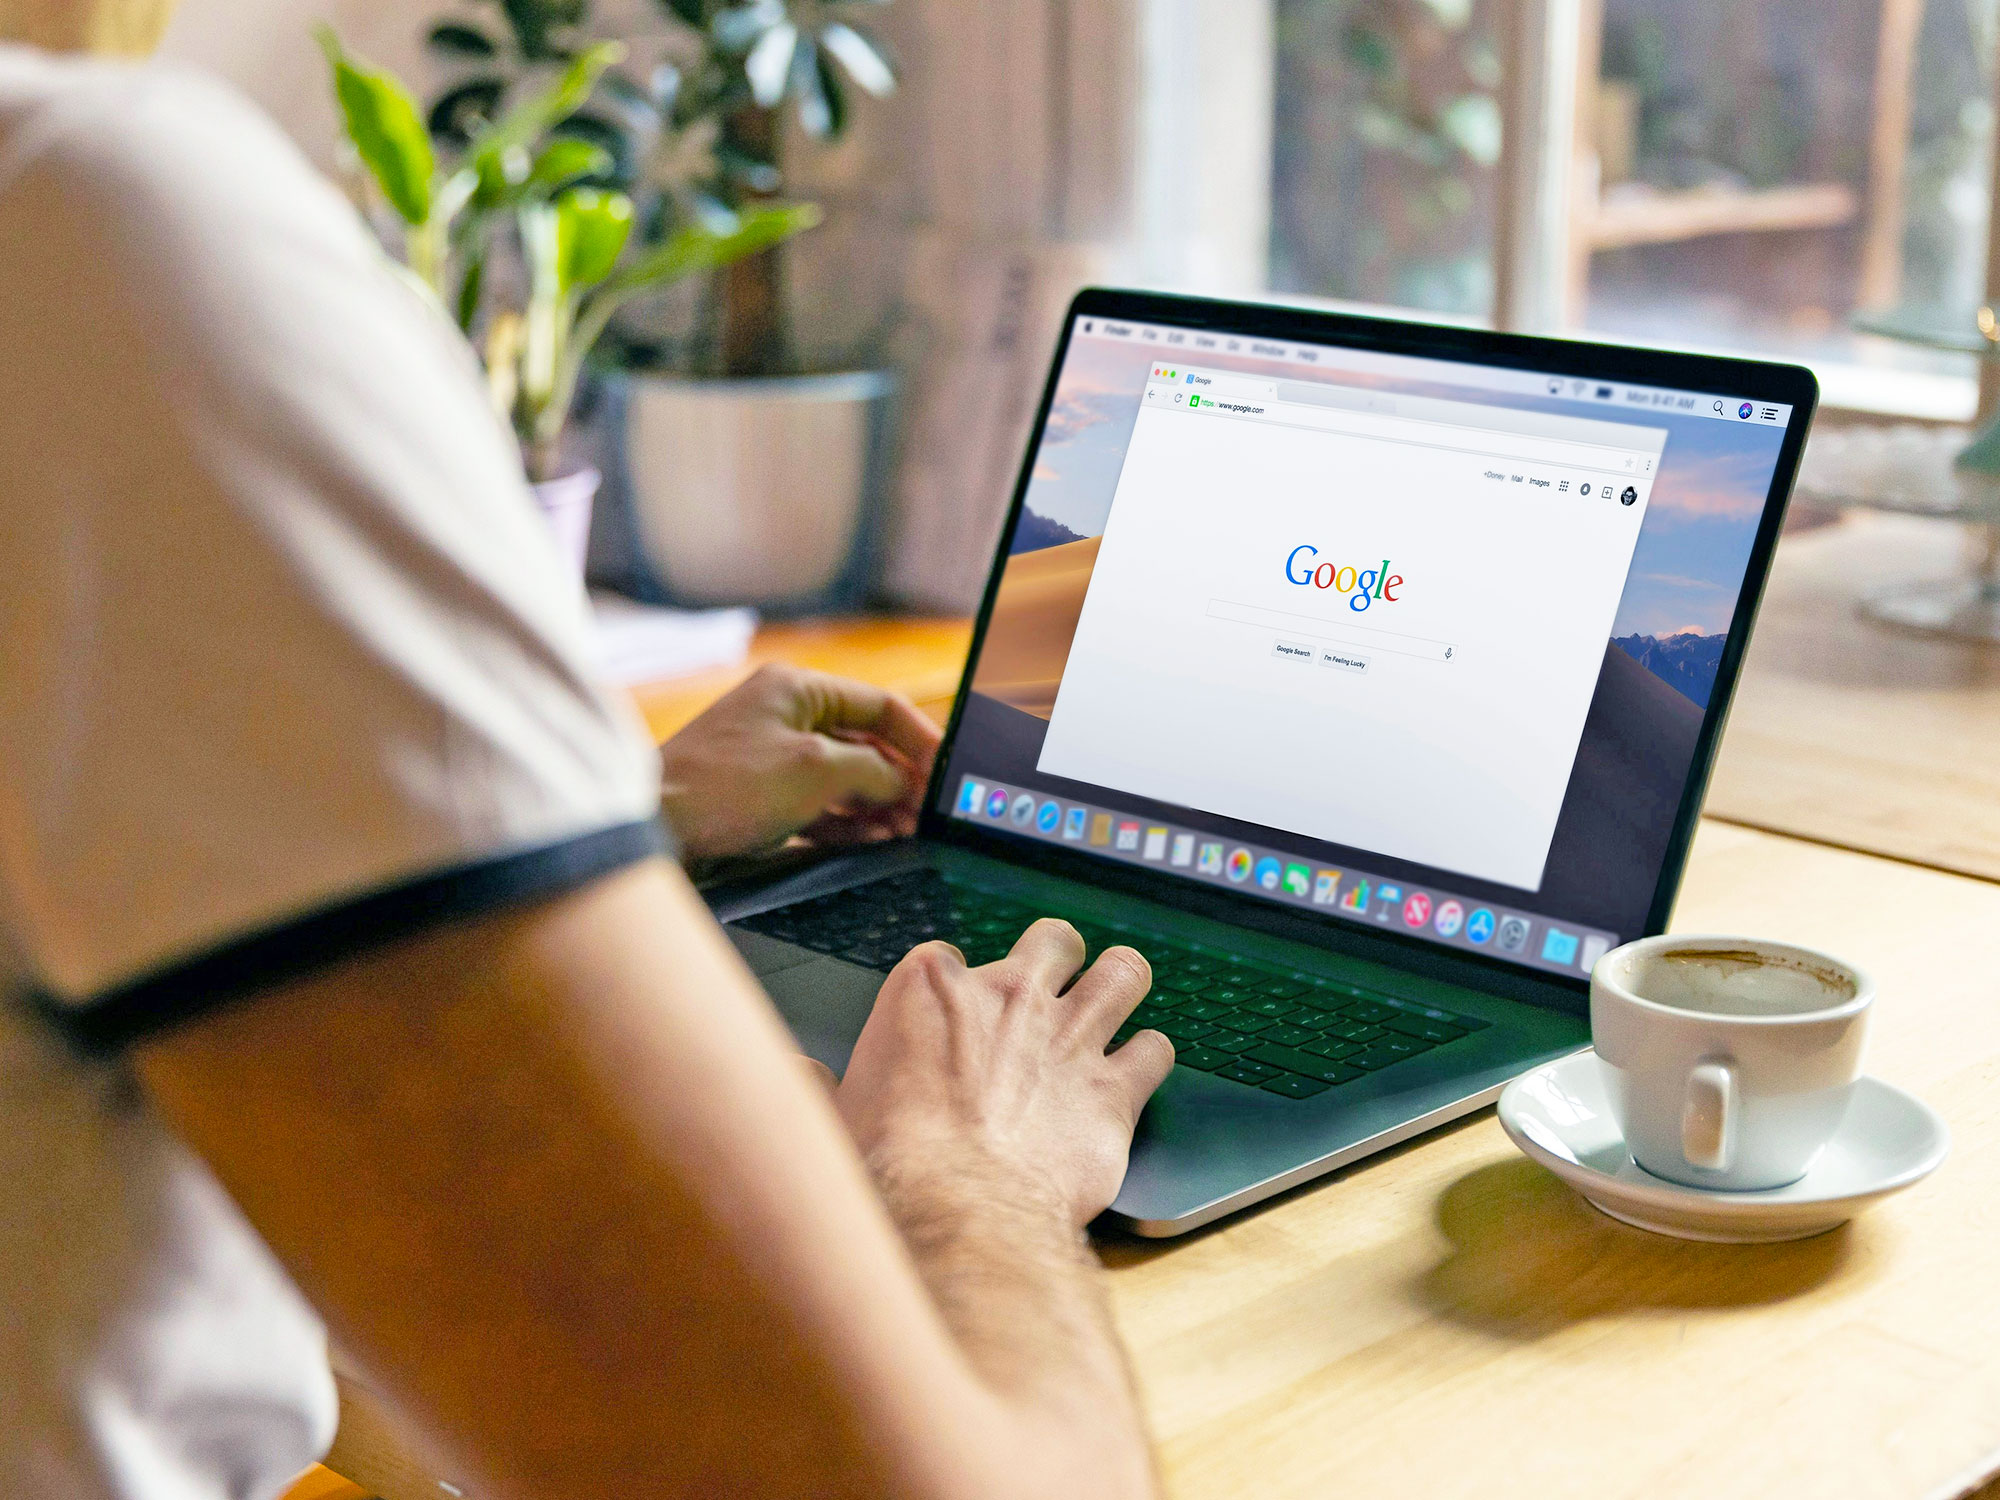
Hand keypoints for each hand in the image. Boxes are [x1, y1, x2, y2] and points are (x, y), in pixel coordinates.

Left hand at [658, 664, 940, 862]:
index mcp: (797, 689)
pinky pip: (820, 806)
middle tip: (929, 813)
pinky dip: (849, 822)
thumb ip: (872, 772)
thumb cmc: (724, 786)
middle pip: (865, 743)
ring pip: (844, 778)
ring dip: (878, 805)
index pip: (880, 705)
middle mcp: (786, 716)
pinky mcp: (762, 797)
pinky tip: (874, 841)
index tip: (945, 772)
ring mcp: (773, 758)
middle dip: (900, 779)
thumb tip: (903, 783)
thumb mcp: (816, 770)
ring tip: (907, 832)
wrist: (655, 828)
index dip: (920, 738)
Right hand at [835, 920, 1175, 1229]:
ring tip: (1118, 996)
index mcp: (931, 989)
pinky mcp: (1114, 1090)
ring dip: (1122, 983)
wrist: (956, 1212)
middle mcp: (1009, 997)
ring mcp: (1069, 1036)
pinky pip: (1156, 1050)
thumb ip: (815, 1084)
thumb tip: (793, 1073)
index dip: (956, 989)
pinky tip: (1138, 1072)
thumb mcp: (830, 1115)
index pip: (950, 958)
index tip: (953, 1019)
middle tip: (1052, 987)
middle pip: (1052, 940)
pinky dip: (1149, 1059)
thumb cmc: (889, 1167)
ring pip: (1123, 972)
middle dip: (1058, 958)